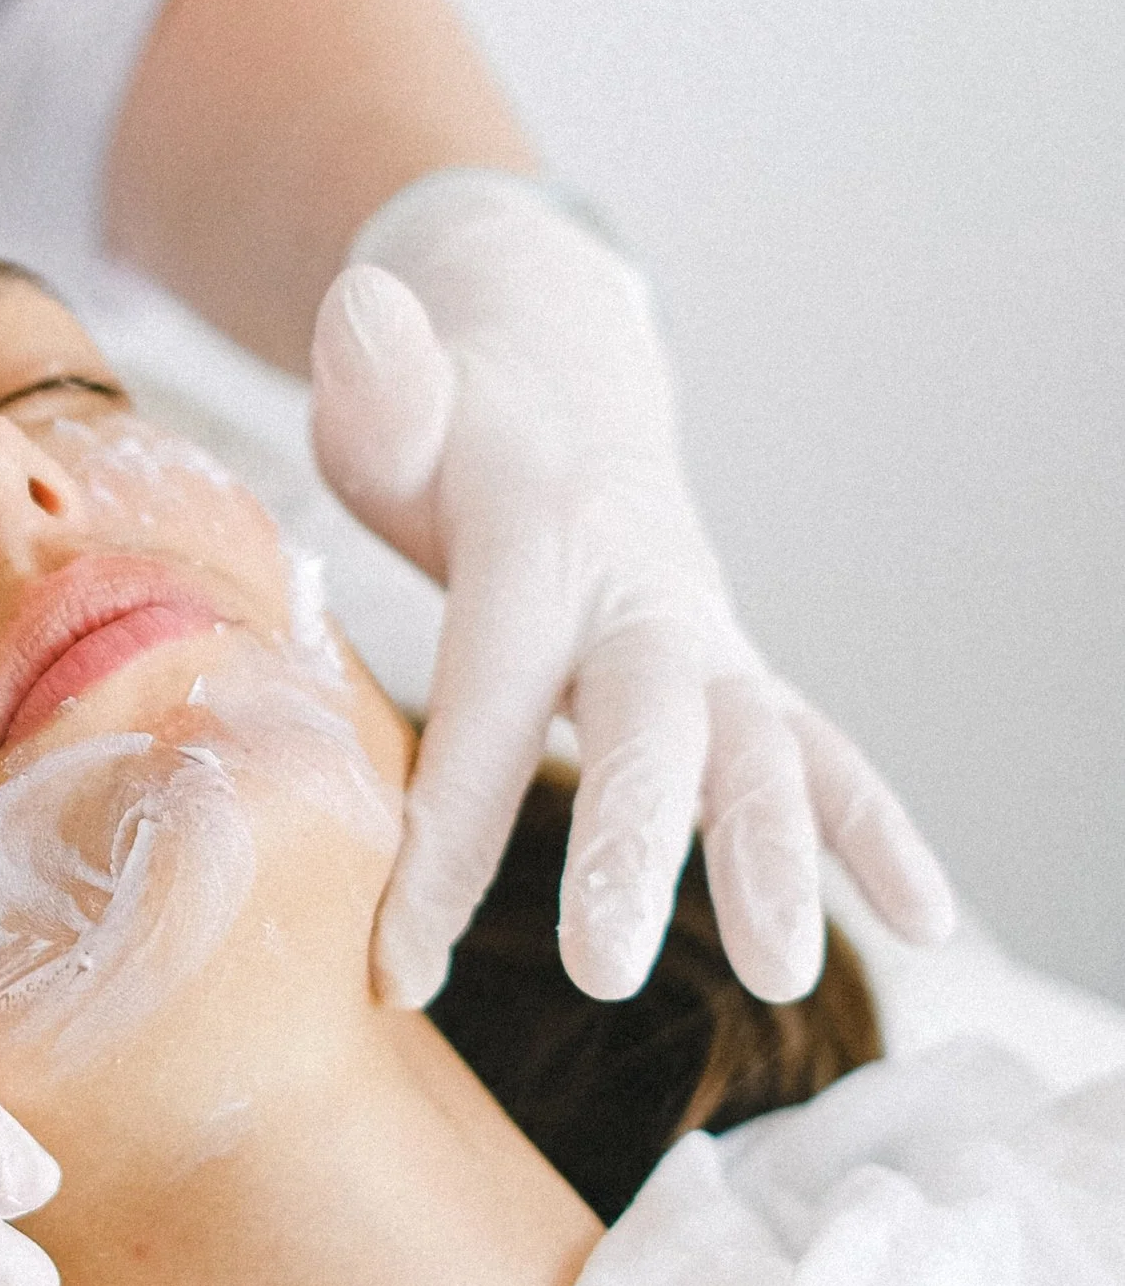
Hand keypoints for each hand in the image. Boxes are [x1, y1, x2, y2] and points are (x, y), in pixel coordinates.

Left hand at [308, 171, 955, 1006]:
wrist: (556, 381)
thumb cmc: (444, 429)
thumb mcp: (392, 400)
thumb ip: (380, 382)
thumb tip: (359, 310)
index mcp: (537, 546)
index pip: (483, 708)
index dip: (440, 842)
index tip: (397, 968)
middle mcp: (639, 596)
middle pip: (644, 728)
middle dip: (631, 846)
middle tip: (603, 971)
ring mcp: (703, 639)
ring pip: (757, 750)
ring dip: (775, 859)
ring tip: (786, 975)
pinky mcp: (735, 676)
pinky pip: (817, 756)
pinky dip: (874, 832)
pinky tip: (926, 921)